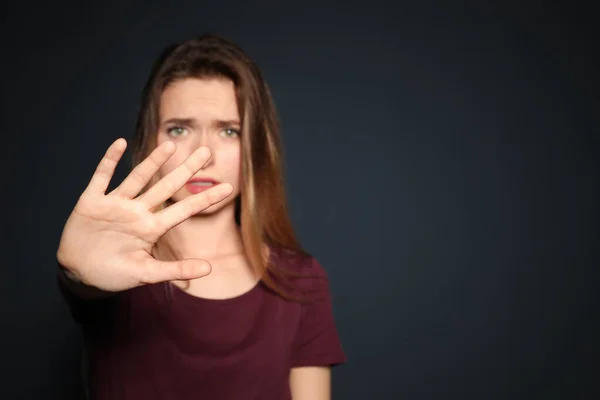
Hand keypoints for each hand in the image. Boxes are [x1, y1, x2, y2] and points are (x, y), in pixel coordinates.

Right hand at [56, 138, 232, 291]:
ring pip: (137, 178)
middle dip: (186, 170)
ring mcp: (116, 204)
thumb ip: (176, 270)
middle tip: (206, 151)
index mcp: (152, 227)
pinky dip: (109, 160)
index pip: (185, 210)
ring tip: (170, 145)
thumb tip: (209, 269)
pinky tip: (120, 143)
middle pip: (166, 186)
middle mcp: (138, 211)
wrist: (81, 274)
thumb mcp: (146, 274)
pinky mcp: (92, 202)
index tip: (229, 188)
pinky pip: (102, 177)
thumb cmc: (115, 273)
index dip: (205, 198)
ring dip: (152, 162)